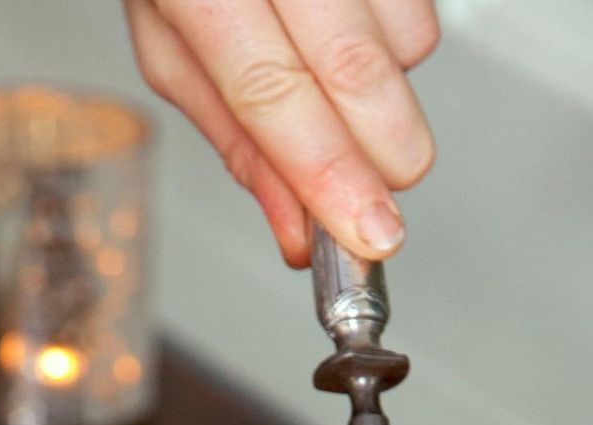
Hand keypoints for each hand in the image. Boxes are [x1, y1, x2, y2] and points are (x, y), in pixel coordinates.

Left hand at [124, 0, 438, 265]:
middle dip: (384, 157)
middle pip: (353, 68)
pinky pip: (422, 6)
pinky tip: (355, 26)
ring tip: (340, 77)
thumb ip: (236, 139)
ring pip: (407, 40)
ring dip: (391, 95)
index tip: (369, 234)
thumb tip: (296, 228)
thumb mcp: (171, 39)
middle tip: (384, 196)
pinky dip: (401, 42)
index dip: (327, 173)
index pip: (270, 92)